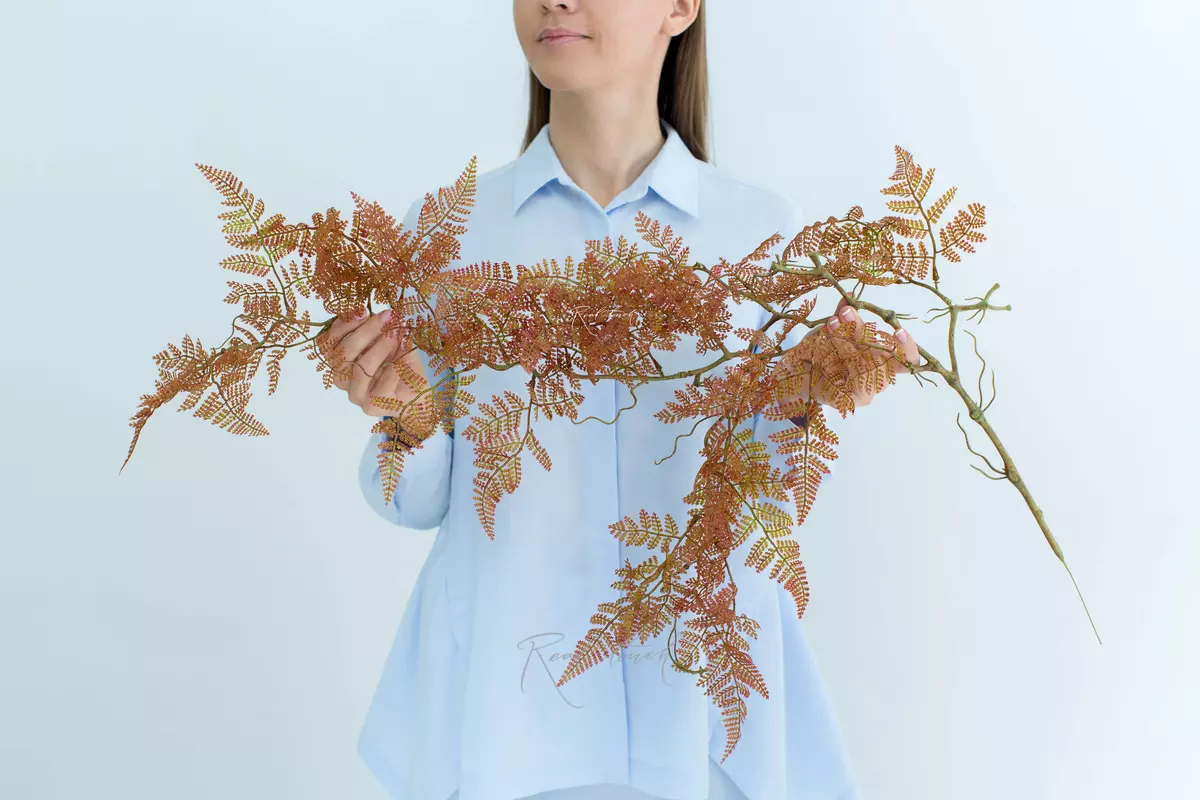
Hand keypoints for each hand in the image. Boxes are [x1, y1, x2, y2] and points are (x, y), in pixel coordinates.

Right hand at [320, 308, 432, 421]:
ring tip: (397, 335)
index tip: (364, 310)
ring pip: (358, 368)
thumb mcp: (390, 341)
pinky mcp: (371, 407)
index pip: (326, 342)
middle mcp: (341, 378)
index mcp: (339, 360)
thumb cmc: (400, 364)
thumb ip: (382, 328)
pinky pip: (380, 386)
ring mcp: (354, 394)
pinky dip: (394, 369)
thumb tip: (386, 314)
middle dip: (365, 331)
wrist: (417, 393)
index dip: (342, 324)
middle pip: (341, 352)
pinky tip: (404, 360)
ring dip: (379, 347)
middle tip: (387, 319)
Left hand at [788, 296, 921, 412]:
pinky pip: (851, 381)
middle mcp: (879, 377)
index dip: (908, 348)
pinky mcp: (850, 400)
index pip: (908, 360)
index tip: (898, 331)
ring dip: (848, 342)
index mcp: (883, 359)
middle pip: (884, 358)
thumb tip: (848, 297)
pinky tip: (828, 346)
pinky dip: (839, 359)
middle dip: (864, 331)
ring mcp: (867, 391)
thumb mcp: (832, 328)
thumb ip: (844, 315)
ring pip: (867, 367)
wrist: (795, 372)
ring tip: (831, 325)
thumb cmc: (820, 351)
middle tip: (845, 313)